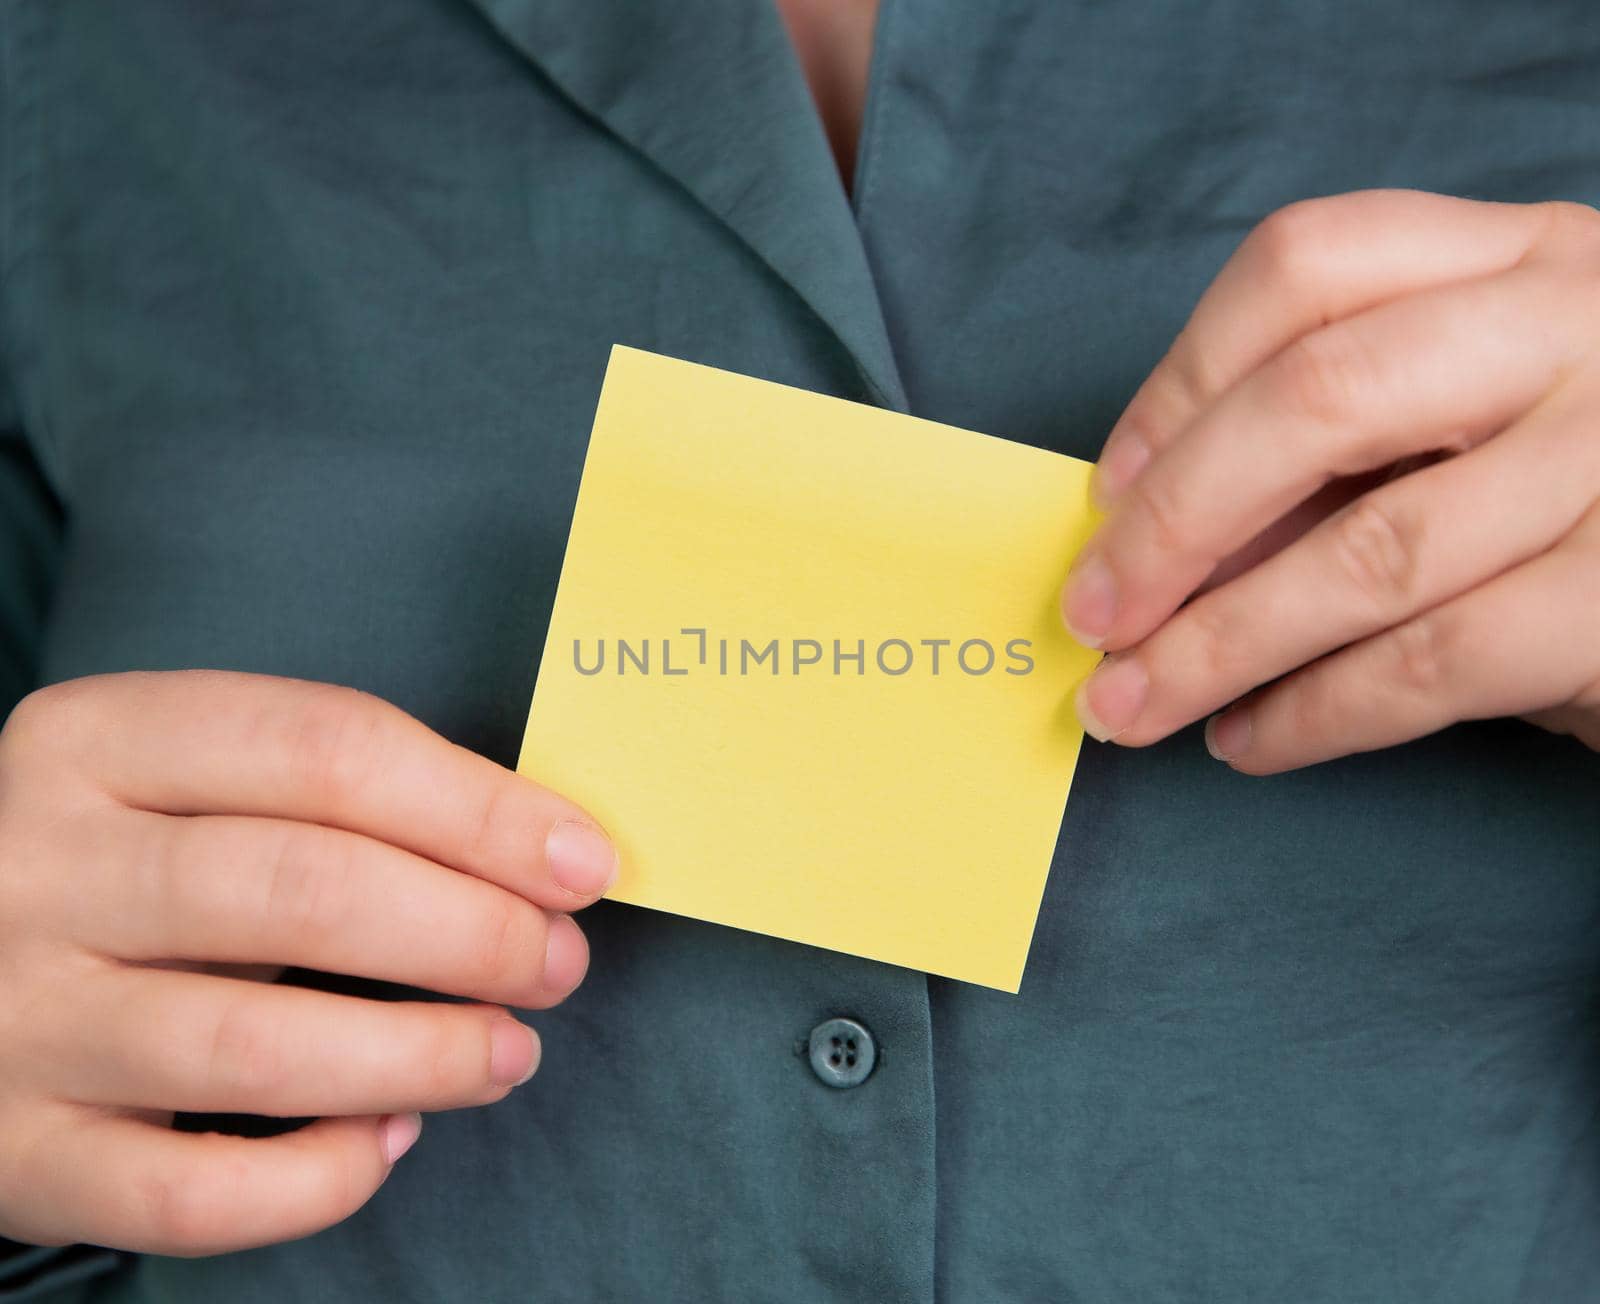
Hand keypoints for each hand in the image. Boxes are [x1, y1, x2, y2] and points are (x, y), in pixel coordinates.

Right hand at [0, 671, 615, 1254]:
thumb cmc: (122, 859)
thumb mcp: (189, 781)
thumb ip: (332, 795)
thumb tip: (540, 856)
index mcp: (97, 740)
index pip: (327, 749)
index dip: (482, 810)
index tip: (582, 862)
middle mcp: (38, 868)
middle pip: (303, 889)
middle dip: (470, 930)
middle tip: (556, 961)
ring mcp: (16, 1018)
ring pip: (254, 1047)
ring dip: (421, 1053)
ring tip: (507, 1052)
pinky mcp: (17, 1152)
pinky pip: (189, 1194)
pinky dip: (317, 1178)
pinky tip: (387, 1138)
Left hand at [1061, 190, 1599, 772]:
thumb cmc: (1557, 505)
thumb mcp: (1454, 431)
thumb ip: (1324, 454)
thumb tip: (1142, 536)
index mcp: (1514, 259)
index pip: (1307, 266)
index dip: (1179, 383)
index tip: (1107, 491)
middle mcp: (1579, 325)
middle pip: (1320, 395)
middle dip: (1175, 522)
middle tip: (1093, 614)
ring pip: (1369, 552)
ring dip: (1216, 646)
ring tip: (1132, 704)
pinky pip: (1434, 662)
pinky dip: (1315, 715)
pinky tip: (1248, 741)